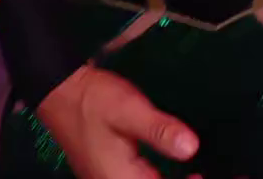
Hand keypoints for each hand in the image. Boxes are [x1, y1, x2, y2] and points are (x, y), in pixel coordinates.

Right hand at [34, 66, 198, 177]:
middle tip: (201, 171)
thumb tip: (192, 148)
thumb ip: (159, 131)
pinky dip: (157, 178)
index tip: (202, 173)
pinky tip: (178, 172)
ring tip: (196, 173)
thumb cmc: (94, 100)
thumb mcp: (130, 110)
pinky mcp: (107, 173)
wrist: (60, 91)